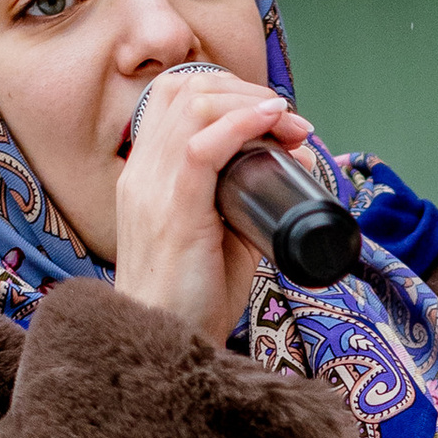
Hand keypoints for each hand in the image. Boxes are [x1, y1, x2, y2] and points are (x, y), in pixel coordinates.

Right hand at [115, 68, 315, 345]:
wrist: (165, 348)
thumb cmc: (194, 299)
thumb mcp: (222, 237)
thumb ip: (248, 198)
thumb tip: (296, 161)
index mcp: (144, 175)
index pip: (171, 97)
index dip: (225, 89)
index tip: (272, 114)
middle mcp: (140, 174)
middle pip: (182, 90)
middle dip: (243, 90)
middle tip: (288, 119)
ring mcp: (151, 190)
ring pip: (193, 107)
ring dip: (250, 103)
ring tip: (289, 124)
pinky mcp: (173, 213)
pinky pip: (201, 147)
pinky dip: (241, 124)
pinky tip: (271, 122)